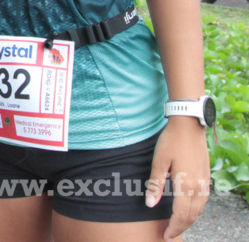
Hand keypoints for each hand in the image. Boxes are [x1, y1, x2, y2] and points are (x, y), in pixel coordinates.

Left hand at [145, 117, 209, 240]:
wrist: (189, 125)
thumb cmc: (170, 141)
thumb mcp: (158, 162)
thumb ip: (155, 185)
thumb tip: (150, 204)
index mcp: (186, 185)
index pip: (181, 215)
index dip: (173, 228)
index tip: (165, 235)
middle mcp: (199, 187)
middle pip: (192, 216)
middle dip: (181, 227)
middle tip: (169, 234)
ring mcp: (205, 182)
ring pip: (199, 210)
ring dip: (189, 220)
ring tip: (177, 226)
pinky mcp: (207, 177)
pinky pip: (203, 201)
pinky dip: (195, 211)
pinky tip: (188, 210)